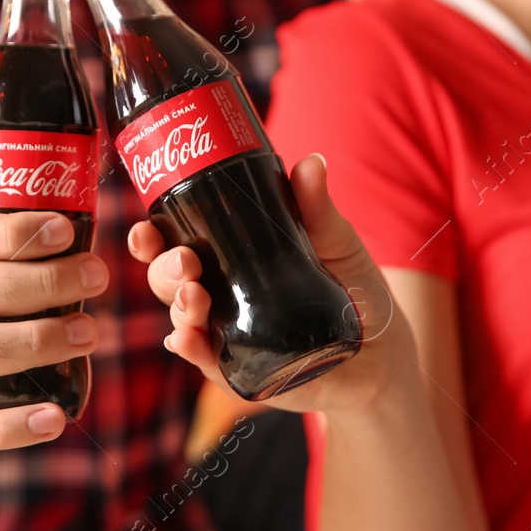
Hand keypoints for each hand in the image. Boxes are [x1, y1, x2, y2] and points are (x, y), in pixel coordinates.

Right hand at [127, 153, 413, 414]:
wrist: (384, 350)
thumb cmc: (355, 289)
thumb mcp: (335, 242)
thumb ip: (316, 207)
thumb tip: (311, 163)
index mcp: (231, 255)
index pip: (178, 240)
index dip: (154, 235)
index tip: (146, 227)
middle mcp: (220, 292)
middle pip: (169, 278)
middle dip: (164, 268)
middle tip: (185, 261)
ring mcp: (226, 332)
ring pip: (182, 317)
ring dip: (178, 306)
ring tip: (194, 297)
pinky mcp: (239, 368)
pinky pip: (204, 360)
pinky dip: (191, 349)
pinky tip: (187, 340)